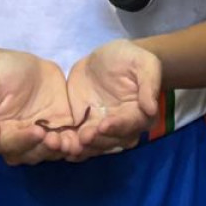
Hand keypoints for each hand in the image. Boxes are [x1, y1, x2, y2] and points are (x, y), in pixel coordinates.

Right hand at [0, 52, 73, 165]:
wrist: (22, 64)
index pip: (9, 145)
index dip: (22, 141)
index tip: (36, 131)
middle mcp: (20, 141)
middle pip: (31, 154)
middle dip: (44, 148)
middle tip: (55, 138)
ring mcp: (42, 136)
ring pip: (50, 152)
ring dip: (60, 149)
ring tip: (71, 142)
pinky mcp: (61, 127)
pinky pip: (68, 140)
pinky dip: (76, 143)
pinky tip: (84, 138)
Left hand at [62, 40, 162, 158]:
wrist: (105, 59)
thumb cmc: (128, 58)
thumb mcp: (143, 62)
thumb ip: (149, 83)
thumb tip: (151, 108)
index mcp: (138, 114)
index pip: (129, 124)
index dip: (117, 126)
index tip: (104, 125)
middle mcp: (120, 128)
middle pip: (109, 141)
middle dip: (95, 141)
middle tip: (82, 137)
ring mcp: (99, 129)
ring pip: (91, 146)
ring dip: (78, 148)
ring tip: (64, 144)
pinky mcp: (82, 127)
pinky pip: (74, 140)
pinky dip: (65, 144)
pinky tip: (54, 144)